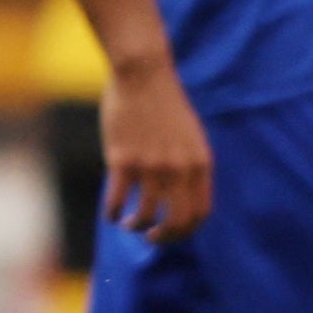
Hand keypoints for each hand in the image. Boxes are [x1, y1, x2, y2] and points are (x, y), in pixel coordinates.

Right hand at [99, 54, 214, 240]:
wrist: (142, 75)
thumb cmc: (162, 103)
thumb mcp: (189, 135)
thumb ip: (188, 164)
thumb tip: (177, 196)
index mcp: (200, 162)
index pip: (201, 212)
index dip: (187, 230)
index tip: (172, 230)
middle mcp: (179, 168)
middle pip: (177, 221)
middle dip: (164, 237)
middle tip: (152, 237)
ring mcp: (151, 165)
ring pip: (145, 214)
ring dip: (136, 225)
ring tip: (128, 224)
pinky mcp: (122, 159)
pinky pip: (116, 199)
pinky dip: (112, 213)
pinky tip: (111, 213)